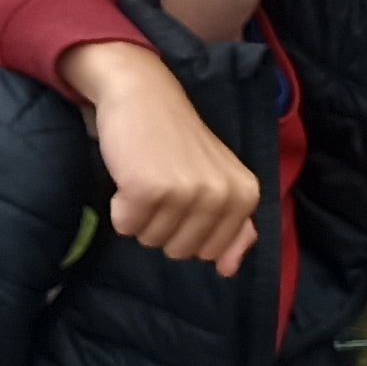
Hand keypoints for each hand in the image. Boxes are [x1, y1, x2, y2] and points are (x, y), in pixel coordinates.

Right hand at [58, 43, 254, 275]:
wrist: (144, 95)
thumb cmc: (179, 141)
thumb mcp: (219, 180)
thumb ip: (233, 226)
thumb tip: (228, 270)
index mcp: (245, 196)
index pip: (212, 253)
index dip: (189, 232)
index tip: (185, 197)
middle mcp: (221, 196)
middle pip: (180, 252)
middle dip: (164, 226)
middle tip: (163, 186)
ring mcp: (185, 193)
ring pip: (151, 241)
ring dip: (141, 216)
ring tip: (148, 178)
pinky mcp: (147, 190)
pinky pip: (125, 227)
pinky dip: (120, 208)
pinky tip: (130, 176)